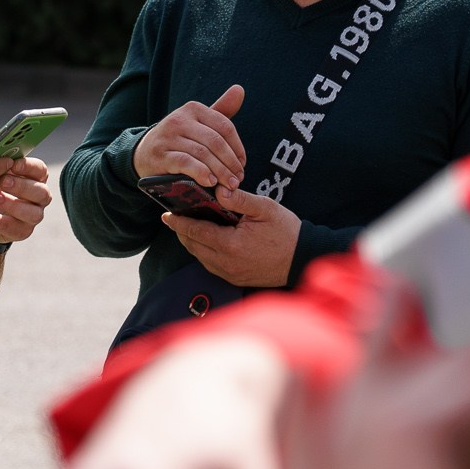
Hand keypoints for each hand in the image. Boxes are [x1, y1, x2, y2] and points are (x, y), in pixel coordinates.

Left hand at [0, 152, 51, 245]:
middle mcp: (39, 196)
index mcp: (34, 176)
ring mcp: (34, 215)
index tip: (13, 164)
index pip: (40, 169)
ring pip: (34, 213)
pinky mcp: (23, 231)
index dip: (29, 166)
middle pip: (41, 191)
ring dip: (14, 205)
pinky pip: (15, 228)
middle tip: (2, 181)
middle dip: (21, 186)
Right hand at [132, 84, 246, 191]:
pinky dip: (201, 173)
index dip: (237, 148)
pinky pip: (186, 162)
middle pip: (215, 141)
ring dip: (220, 171)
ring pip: (202, 153)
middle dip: (230, 163)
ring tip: (228, 185)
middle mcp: (180, 119)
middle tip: (237, 179)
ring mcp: (168, 136)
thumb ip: (221, 110)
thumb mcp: (198, 122)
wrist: (144, 153)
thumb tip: (240, 89)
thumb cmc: (179, 139)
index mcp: (193, 109)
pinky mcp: (160, 154)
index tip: (242, 165)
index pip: (225, 127)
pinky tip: (210, 182)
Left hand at [166, 187, 299, 287]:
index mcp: (230, 244)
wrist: (303, 259)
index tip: (166, 214)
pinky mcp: (235, 278)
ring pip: (199, 256)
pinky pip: (211, 264)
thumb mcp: (265, 208)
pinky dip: (203, 251)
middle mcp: (226, 263)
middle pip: (193, 245)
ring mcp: (230, 273)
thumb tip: (219, 189)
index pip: (195, 231)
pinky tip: (206, 240)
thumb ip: (240, 199)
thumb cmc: (286, 232)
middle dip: (181, 230)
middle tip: (175, 216)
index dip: (178, 222)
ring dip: (192, 241)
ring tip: (188, 226)